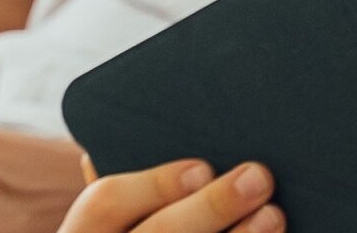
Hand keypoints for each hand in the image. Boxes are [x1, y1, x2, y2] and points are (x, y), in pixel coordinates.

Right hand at [62, 160, 282, 232]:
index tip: (202, 167)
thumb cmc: (132, 226)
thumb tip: (137, 133)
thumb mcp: (116, 212)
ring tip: (274, 215)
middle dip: (210, 207)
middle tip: (258, 177)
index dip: (155, 184)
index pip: (104, 202)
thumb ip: (132, 185)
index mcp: (82, 228)